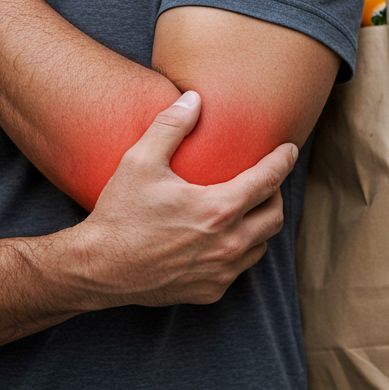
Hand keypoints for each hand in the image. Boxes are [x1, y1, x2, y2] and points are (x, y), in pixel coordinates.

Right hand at [66, 91, 297, 308]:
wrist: (99, 268)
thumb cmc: (120, 213)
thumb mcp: (139, 161)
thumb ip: (170, 126)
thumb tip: (193, 98)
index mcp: (218, 209)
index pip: (268, 181)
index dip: (282, 161)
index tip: (289, 150)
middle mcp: (227, 244)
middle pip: (274, 216)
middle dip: (275, 195)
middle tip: (264, 181)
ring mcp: (220, 272)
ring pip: (260, 246)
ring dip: (258, 226)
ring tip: (245, 210)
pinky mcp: (210, 291)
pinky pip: (237, 269)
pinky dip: (237, 252)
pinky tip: (221, 240)